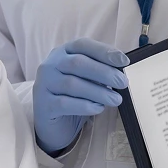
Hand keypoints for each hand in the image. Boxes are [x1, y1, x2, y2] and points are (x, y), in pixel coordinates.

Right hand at [33, 38, 128, 153]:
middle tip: (123, 83)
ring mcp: (43, 84)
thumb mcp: (86, 79)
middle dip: (104, 72)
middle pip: (77, 63)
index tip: (124, 61)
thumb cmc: (74, 96)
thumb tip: (121, 71)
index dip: (104, 51)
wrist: (53, 122)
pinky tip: (98, 108)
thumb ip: (99, 72)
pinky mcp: (43, 104)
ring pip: (72, 84)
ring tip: (115, 99)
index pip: (82, 45)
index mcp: (62, 53)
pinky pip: (65, 103)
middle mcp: (50, 65)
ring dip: (98, 92)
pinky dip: (85, 105)